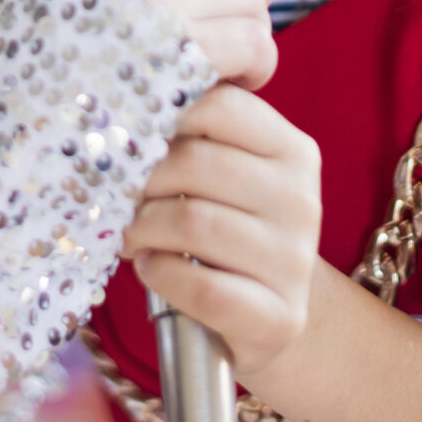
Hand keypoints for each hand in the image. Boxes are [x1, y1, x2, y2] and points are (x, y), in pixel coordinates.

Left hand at [123, 86, 321, 379]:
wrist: (274, 314)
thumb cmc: (231, 229)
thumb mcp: (229, 174)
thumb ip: (197, 136)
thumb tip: (126, 109)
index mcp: (293, 150)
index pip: (220, 105)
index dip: (165, 119)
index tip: (140, 144)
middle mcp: (301, 199)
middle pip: (195, 162)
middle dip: (141, 182)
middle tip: (121, 200)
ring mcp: (293, 259)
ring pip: (192, 222)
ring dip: (142, 230)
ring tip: (132, 237)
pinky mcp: (279, 316)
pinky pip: (201, 286)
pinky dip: (160, 274)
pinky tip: (152, 269)